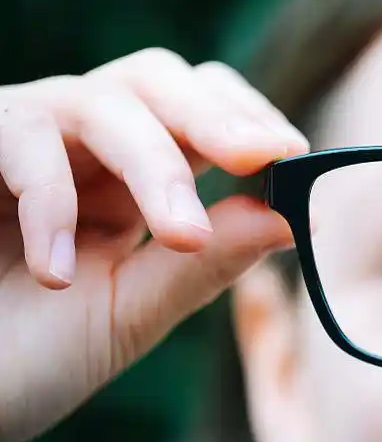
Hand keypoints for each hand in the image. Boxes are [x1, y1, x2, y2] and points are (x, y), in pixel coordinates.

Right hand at [0, 48, 307, 441]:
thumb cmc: (24, 361)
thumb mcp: (130, 314)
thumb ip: (204, 265)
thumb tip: (293, 214)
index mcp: (131, 182)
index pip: (201, 112)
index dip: (249, 122)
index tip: (294, 157)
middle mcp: (78, 148)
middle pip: (157, 80)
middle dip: (216, 116)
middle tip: (260, 156)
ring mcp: (18, 140)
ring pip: (101, 100)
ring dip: (156, 166)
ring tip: (181, 238)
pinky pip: (19, 135)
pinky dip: (50, 200)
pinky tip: (56, 273)